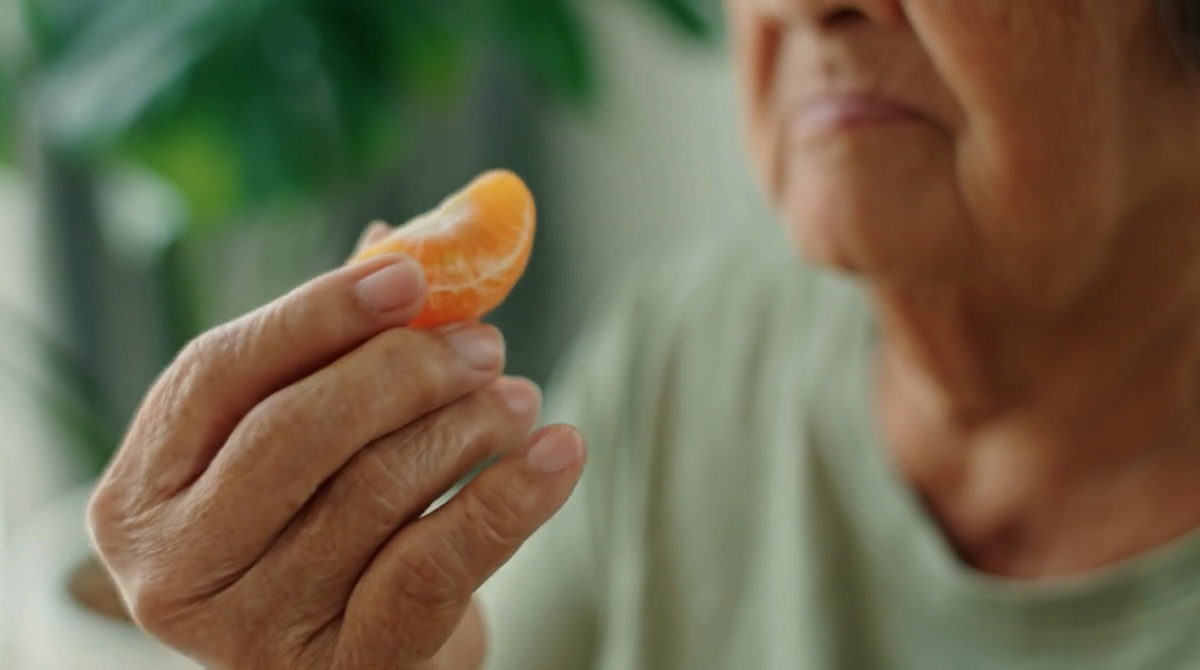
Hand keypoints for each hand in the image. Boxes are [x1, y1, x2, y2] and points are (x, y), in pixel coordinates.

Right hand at [87, 225, 585, 668]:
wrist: (353, 650)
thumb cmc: (323, 520)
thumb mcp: (308, 435)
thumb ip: (340, 344)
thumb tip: (409, 235)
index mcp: (144, 486)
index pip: (222, 371)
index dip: (320, 312)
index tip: (411, 274)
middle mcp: (177, 566)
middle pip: (296, 433)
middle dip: (404, 371)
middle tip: (484, 344)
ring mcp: (251, 631)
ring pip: (375, 493)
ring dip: (466, 428)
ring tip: (517, 397)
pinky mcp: (345, 669)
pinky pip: (435, 568)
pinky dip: (509, 500)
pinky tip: (560, 452)